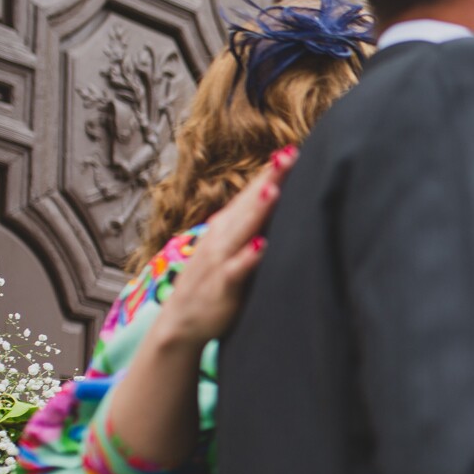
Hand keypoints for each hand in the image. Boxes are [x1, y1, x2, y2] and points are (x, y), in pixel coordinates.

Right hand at [154, 148, 296, 349]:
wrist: (181, 323)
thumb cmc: (215, 282)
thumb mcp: (232, 249)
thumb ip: (252, 228)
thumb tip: (279, 204)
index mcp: (227, 226)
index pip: (251, 194)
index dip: (270, 173)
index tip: (292, 150)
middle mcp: (222, 237)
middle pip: (249, 204)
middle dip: (269, 179)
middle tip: (290, 155)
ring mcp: (220, 260)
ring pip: (242, 231)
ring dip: (257, 210)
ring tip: (274, 188)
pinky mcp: (222, 285)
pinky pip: (237, 269)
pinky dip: (249, 257)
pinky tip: (263, 245)